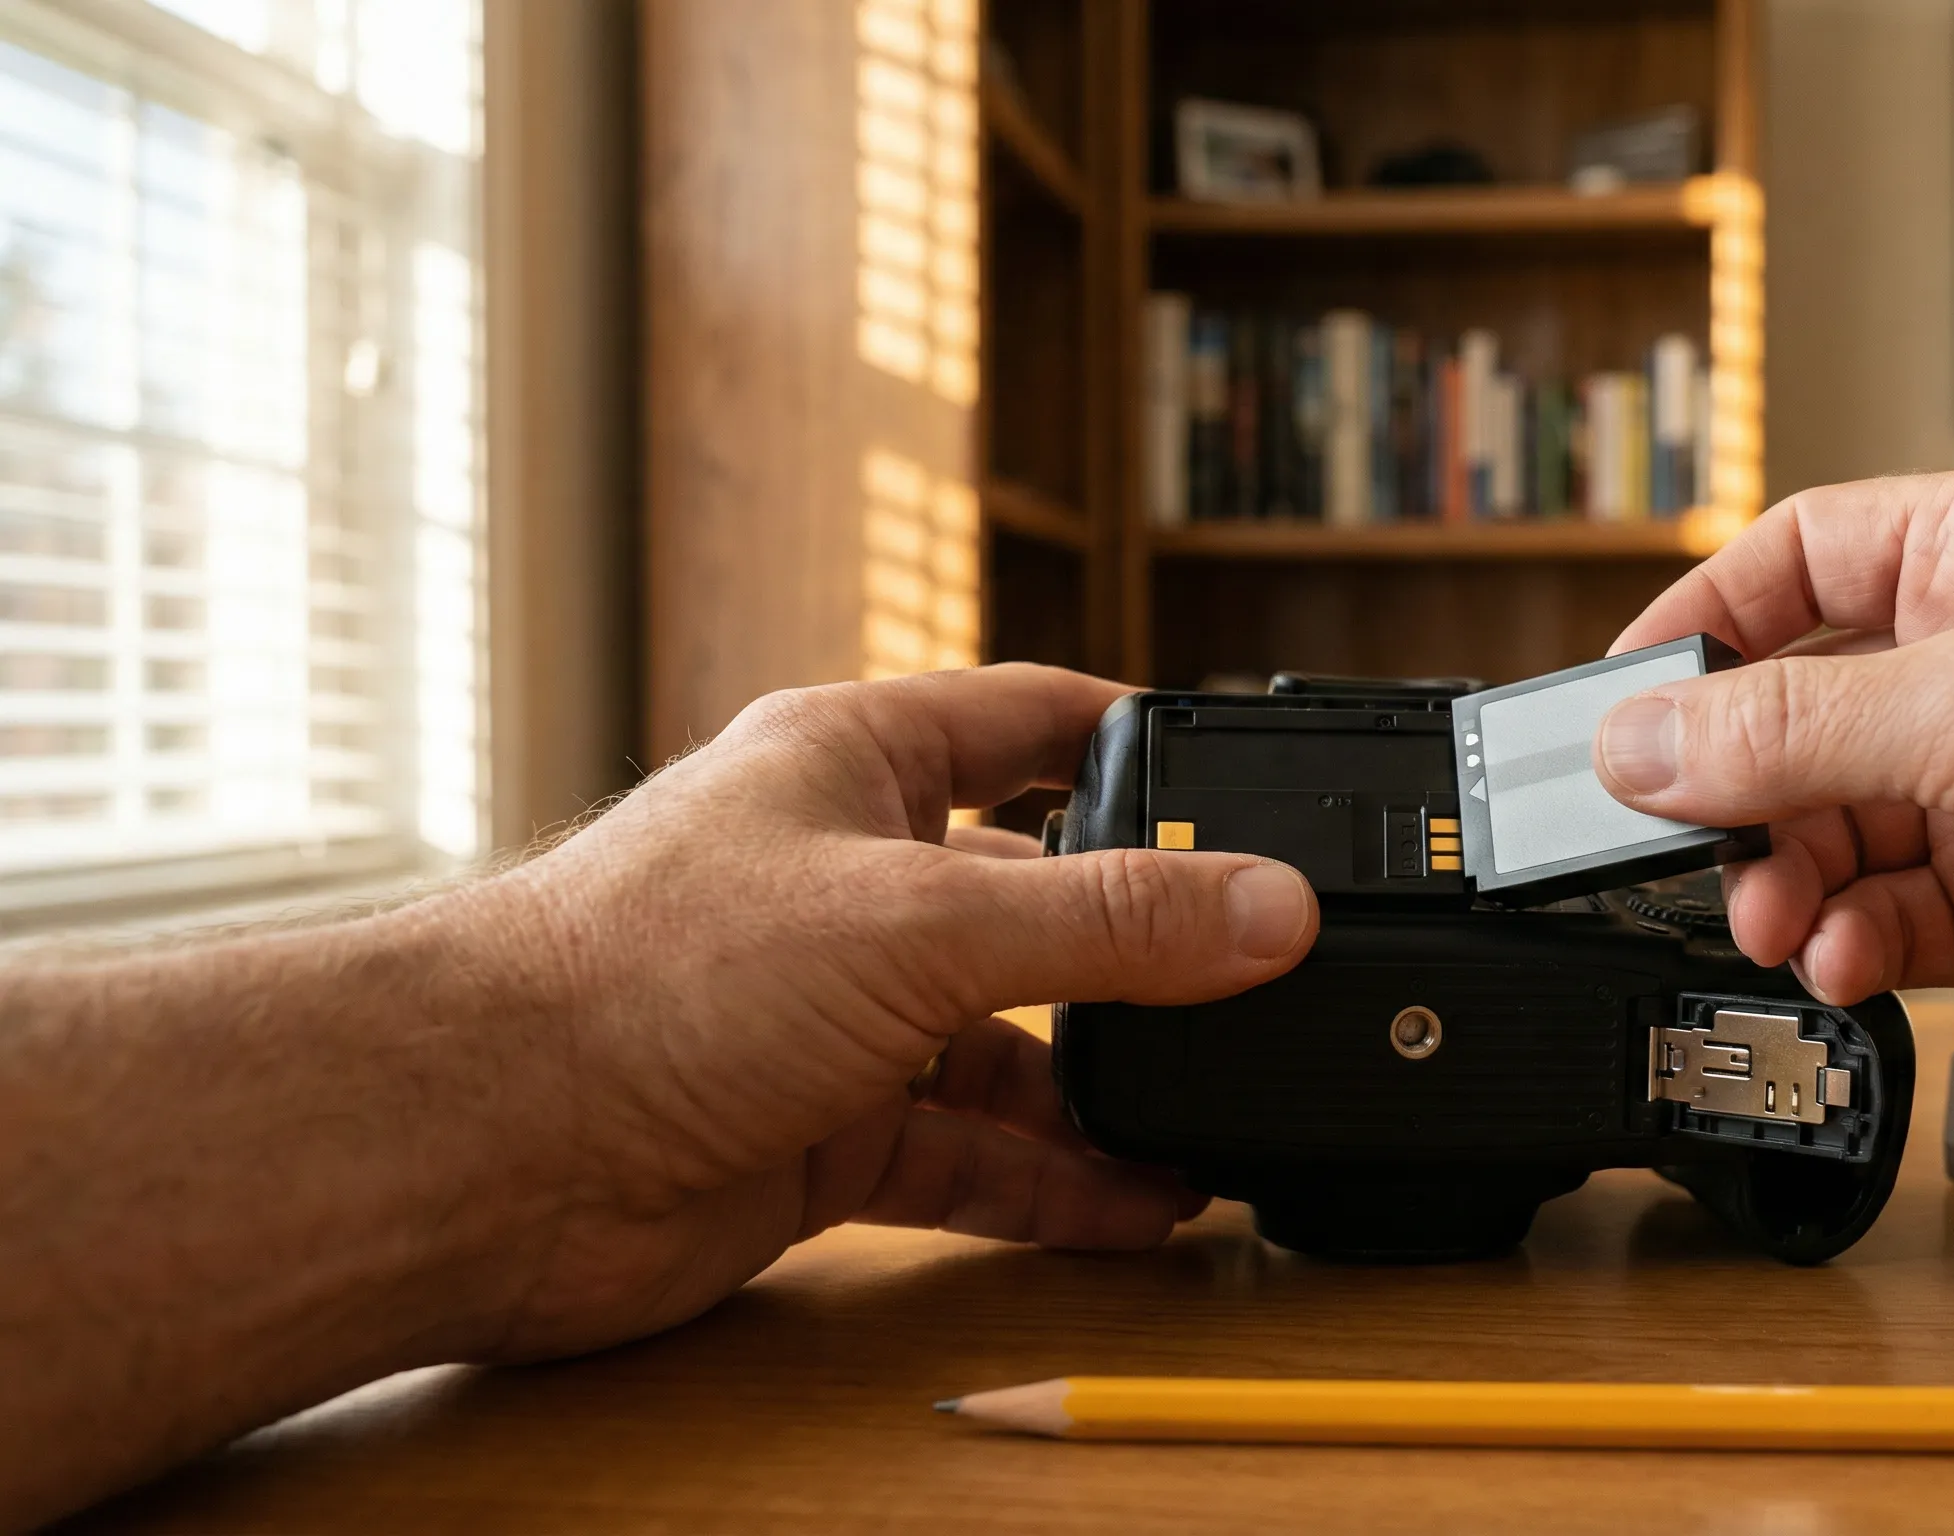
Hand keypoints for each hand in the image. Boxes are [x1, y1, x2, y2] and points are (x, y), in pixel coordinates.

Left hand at [456, 664, 1319, 1358]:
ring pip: (1006, 1043)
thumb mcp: (924, 920)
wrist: (482, 1148)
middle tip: (1261, 986)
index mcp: (854, 763)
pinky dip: (1049, 1181)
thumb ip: (1110, 923)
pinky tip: (1135, 1205)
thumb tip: (1273, 906)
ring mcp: (832, 1013)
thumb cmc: (647, 972)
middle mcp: (847, 879)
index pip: (1027, 722)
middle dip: (1141, 951)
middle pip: (1033, 900)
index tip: (1244, 784)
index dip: (1135, 743)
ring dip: (1104, 1086)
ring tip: (1217, 1120)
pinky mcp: (816, 1133)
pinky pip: (965, 1153)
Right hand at [1592, 464, 1953, 1106]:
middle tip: (1692, 845)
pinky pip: (1889, 917)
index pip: (1803, 560)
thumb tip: (1646, 739)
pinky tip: (1847, 960)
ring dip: (1789, 878)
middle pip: (1800, 714)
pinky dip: (1852, 942)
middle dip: (1740, 787)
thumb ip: (1793, 730)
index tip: (1624, 694)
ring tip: (1777, 920)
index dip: (1706, 619)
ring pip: (1837, 827)